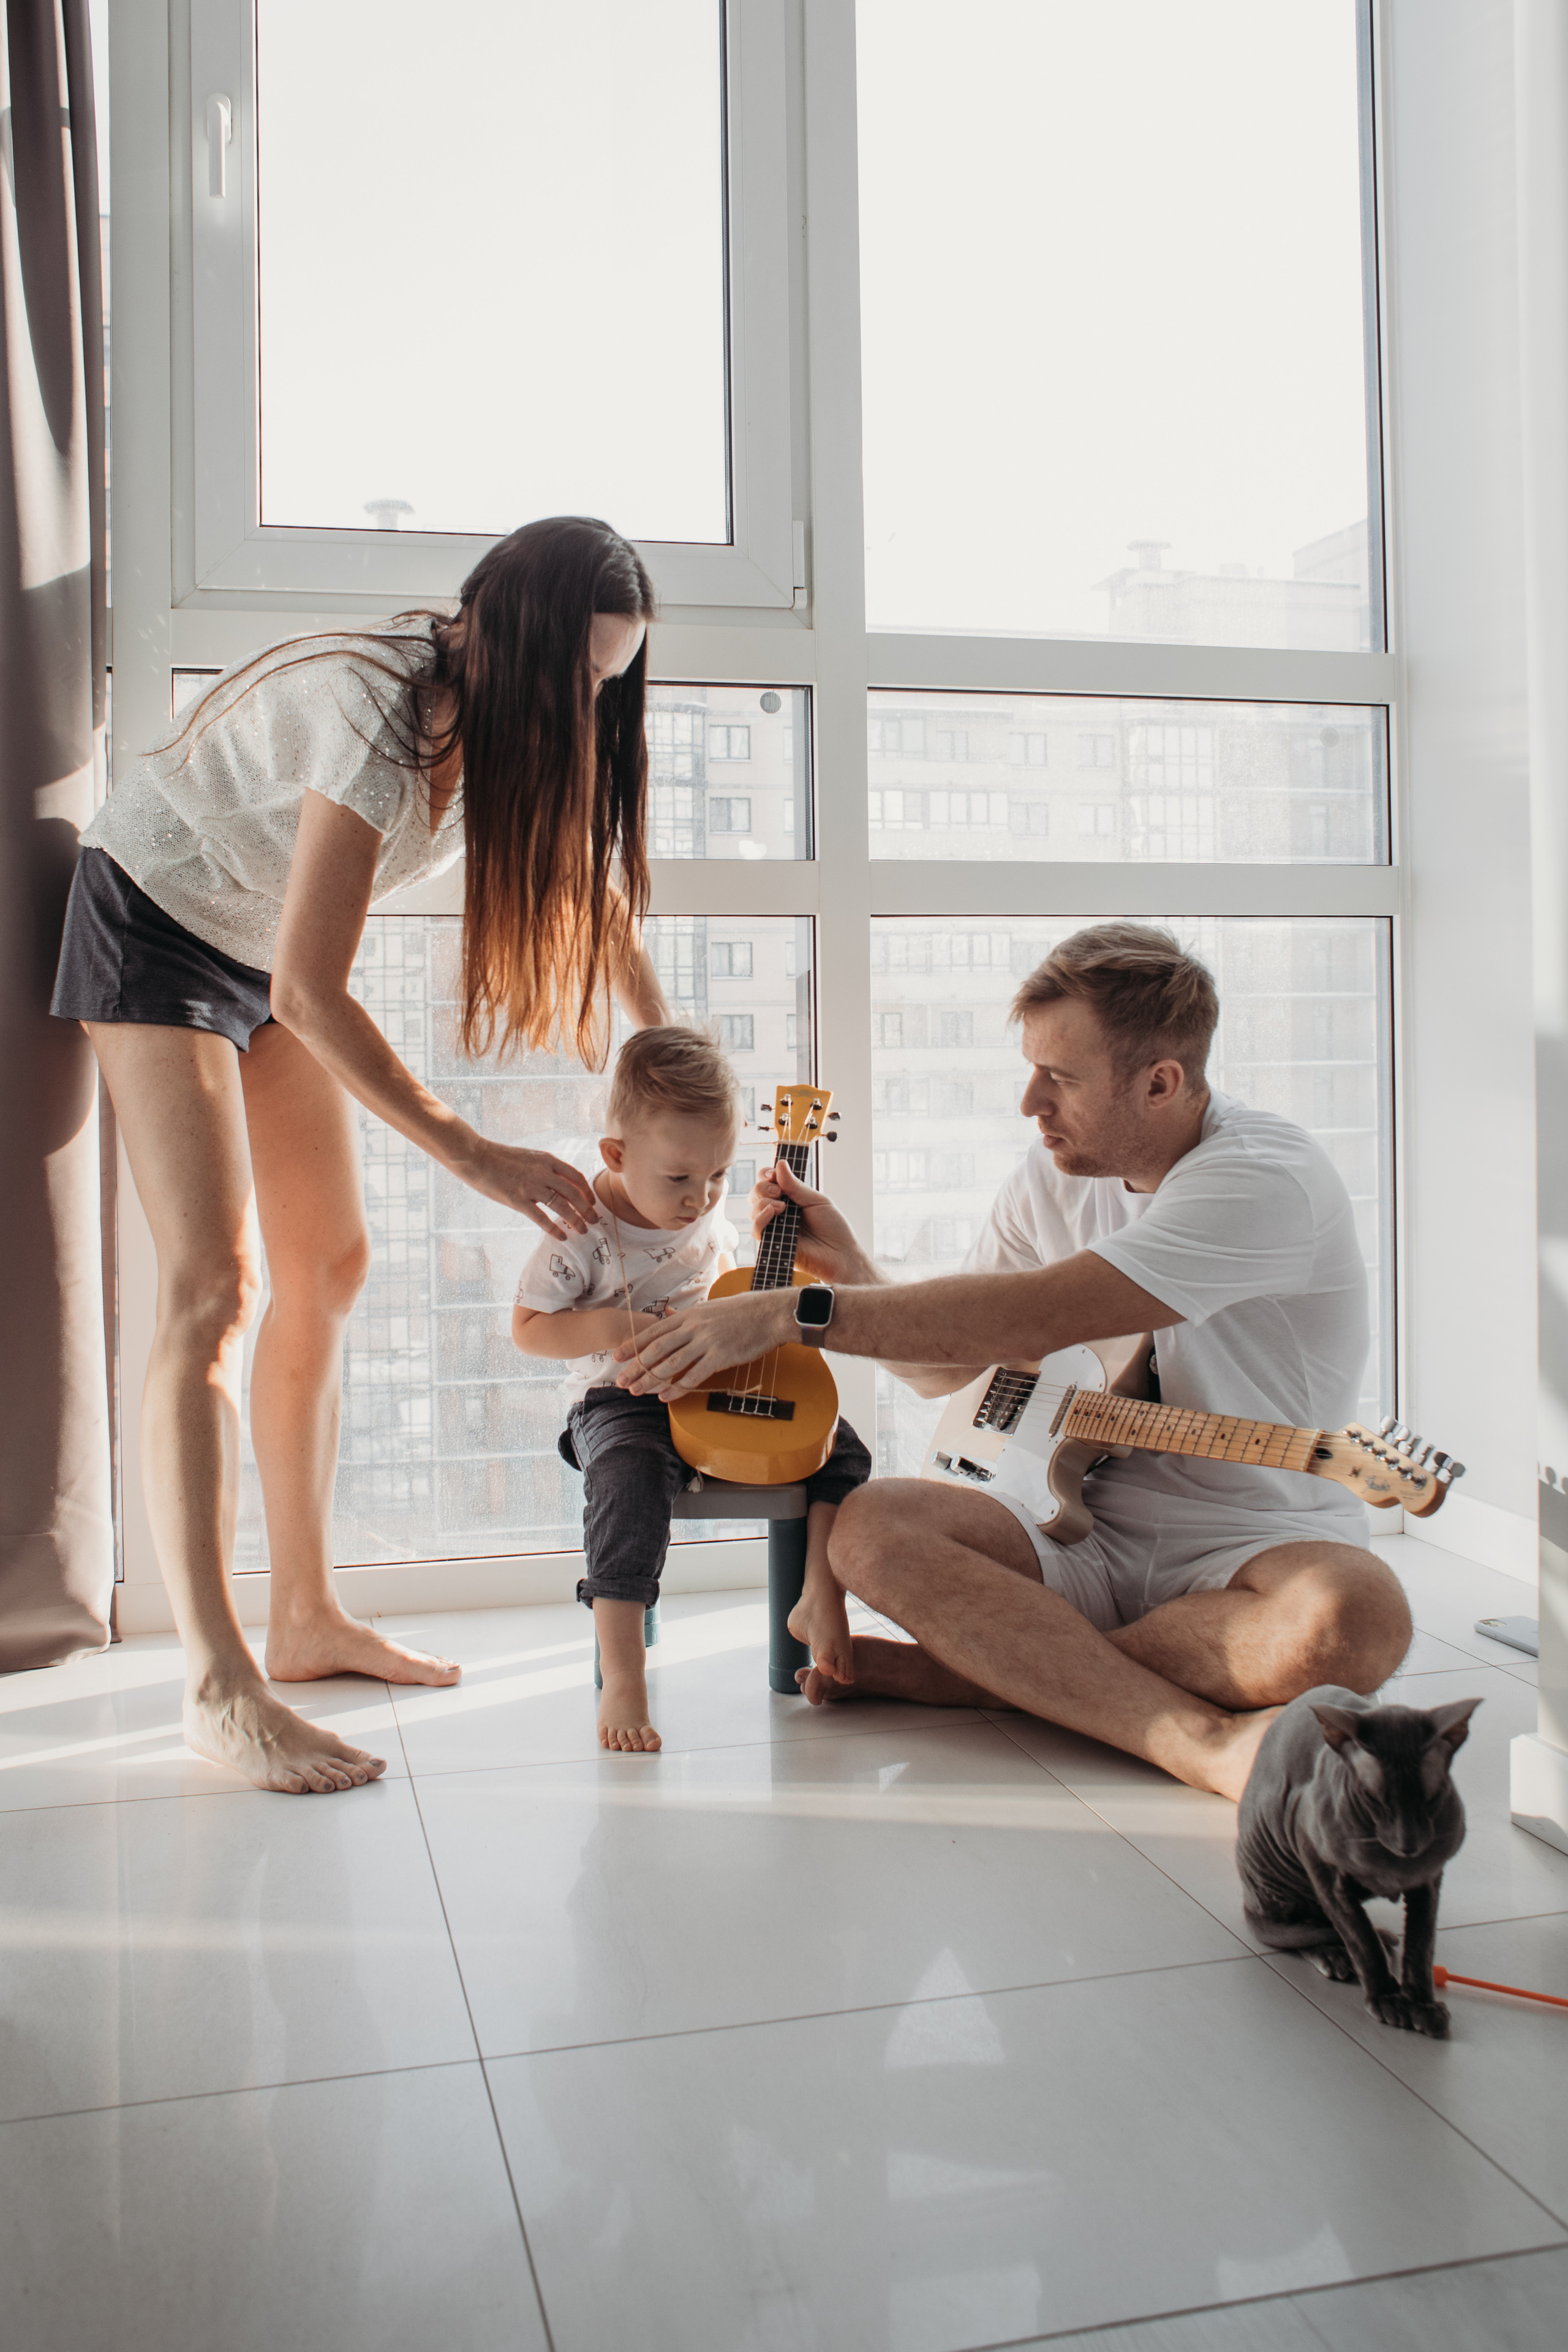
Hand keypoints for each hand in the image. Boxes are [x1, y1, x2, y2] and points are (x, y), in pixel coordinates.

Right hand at [458, 1142, 596, 1237]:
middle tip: (595, 1221)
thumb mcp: (529, 1157)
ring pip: (561, 1207)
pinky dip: (555, 1229)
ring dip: (576, 1221)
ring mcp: (530, 1186)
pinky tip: (563, 1237)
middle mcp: (543, 1172)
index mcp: (547, 1160)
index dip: (587, 1191)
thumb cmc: (501, 1157)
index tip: (591, 1202)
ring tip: (583, 1231)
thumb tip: (560, 1181)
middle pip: (573, 1193)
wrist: (476, 1156)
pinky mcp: (517, 1200)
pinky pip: (541, 1218)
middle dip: (587, 1209)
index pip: (576, 1177)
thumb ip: (545, 1167)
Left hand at [613, 1288, 792, 1397]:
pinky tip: (666, 1397)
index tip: (617, 1356)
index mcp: (689, 1315)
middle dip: (636, 1367)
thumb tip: (668, 1313)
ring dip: (651, 1380)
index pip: (654, 1332)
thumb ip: (687, 1314)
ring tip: (637, 1391)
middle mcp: (693, 1328)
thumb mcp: (710, 1306)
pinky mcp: (720, 1357)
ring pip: (671, 1364)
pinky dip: (677, 1387)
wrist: (769, 1314)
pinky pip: (694, 1375)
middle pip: (656, 1350)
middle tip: (621, 1381)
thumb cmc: (743, 1310)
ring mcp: (706, 1342)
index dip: (633, 1345)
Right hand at [751, 1159, 875, 1284]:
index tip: (772, 1174)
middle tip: (778, 1191)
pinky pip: (756, 1230)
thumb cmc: (833, 1228)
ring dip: (763, 1202)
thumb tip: (779, 1164)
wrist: (841, 1254)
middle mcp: (779, 1212)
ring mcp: (775, 1228)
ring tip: (782, 1206)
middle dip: (762, 1187)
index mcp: (789, 1199)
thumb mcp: (816, 1201)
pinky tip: (773, 1212)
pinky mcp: (773, 1244)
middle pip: (755, 1194)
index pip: (767, 1182)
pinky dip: (760, 1218)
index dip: (765, 1175)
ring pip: (753, 1210)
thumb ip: (796, 1186)